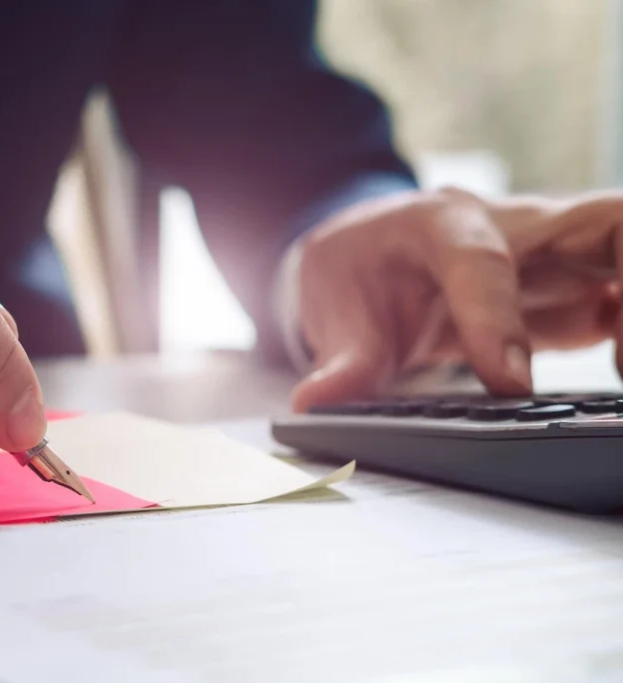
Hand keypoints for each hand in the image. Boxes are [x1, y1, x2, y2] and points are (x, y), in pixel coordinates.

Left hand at [290, 187, 619, 410]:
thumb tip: (315, 402)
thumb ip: (339, 357)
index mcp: (438, 222)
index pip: (482, 263)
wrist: (370, 246)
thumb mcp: (330, 304)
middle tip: (622, 366)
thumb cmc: (354, 266)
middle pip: (605, 221)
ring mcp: (551, 254)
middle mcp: (512, 226)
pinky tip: (621, 381)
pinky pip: (618, 297)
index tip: (509, 386)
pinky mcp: (570, 288)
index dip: (498, 321)